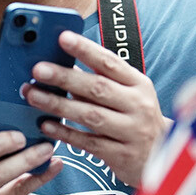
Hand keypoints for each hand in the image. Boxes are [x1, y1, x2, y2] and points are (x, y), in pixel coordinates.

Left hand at [22, 31, 166, 186]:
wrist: (162, 156)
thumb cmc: (136, 118)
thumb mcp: (128, 94)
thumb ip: (100, 80)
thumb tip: (62, 63)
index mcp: (138, 84)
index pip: (110, 62)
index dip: (86, 49)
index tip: (62, 38)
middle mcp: (138, 105)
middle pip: (98, 88)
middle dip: (65, 77)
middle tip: (38, 70)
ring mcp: (131, 131)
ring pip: (90, 115)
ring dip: (59, 104)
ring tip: (33, 95)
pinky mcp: (121, 155)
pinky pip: (88, 142)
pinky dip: (65, 133)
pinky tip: (46, 125)